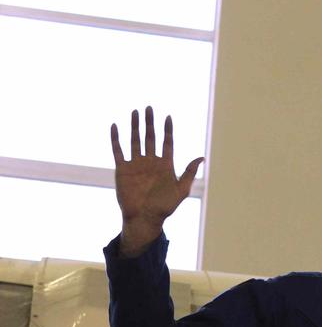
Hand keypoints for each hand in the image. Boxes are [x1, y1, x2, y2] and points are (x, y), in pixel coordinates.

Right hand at [111, 107, 203, 257]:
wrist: (144, 218)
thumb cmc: (164, 207)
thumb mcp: (181, 190)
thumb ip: (188, 173)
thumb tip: (201, 157)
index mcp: (165, 165)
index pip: (167, 143)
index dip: (167, 130)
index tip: (168, 117)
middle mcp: (150, 162)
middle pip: (150, 137)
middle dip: (150, 123)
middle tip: (149, 107)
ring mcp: (136, 164)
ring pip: (135, 140)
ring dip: (134, 126)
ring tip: (135, 112)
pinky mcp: (122, 169)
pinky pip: (118, 151)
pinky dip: (116, 139)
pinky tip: (115, 126)